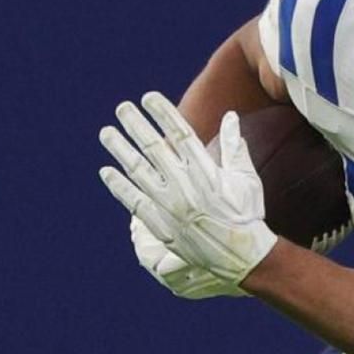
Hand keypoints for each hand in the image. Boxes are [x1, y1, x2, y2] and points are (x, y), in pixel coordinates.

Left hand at [98, 94, 278, 286]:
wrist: (241, 256)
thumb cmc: (247, 215)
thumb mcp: (246, 178)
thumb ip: (234, 147)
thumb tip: (231, 116)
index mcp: (206, 171)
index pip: (180, 133)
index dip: (163, 113)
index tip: (148, 97)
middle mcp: (185, 186)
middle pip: (154, 147)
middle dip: (136, 125)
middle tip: (122, 108)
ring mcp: (170, 206)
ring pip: (139, 171)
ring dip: (120, 150)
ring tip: (106, 132)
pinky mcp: (161, 225)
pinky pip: (135, 202)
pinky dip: (119, 186)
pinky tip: (106, 171)